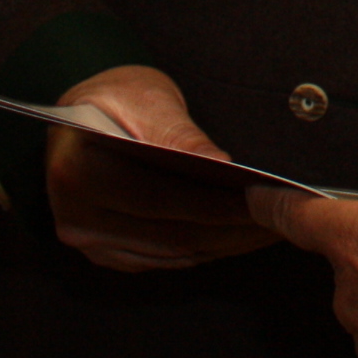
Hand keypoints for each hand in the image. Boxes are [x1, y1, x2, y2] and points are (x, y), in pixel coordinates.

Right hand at [46, 65, 279, 271]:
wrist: (84, 118)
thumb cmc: (119, 98)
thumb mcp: (147, 99)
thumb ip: (180, 135)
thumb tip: (221, 166)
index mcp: (76, 171)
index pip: (158, 198)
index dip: (217, 203)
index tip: (265, 197)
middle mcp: (74, 217)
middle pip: (169, 234)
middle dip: (233, 227)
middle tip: (283, 214)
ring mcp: (87, 241)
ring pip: (172, 254)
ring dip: (227, 243)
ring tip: (272, 225)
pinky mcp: (104, 253)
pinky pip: (164, 259)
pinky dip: (206, 249)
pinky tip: (240, 236)